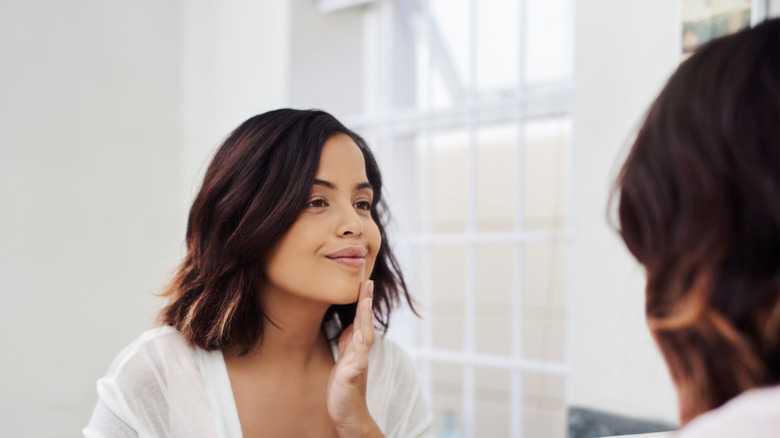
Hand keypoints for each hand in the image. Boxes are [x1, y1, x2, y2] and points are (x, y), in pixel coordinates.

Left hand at [327, 280, 382, 436]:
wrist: (349, 413)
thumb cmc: (345, 386)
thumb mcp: (345, 358)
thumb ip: (350, 341)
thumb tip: (354, 324)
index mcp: (357, 346)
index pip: (361, 319)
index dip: (363, 301)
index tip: (365, 282)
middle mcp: (360, 352)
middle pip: (366, 323)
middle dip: (366, 303)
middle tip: (368, 283)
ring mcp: (358, 364)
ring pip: (364, 337)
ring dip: (365, 319)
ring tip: (365, 302)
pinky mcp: (352, 377)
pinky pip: (357, 360)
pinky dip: (359, 347)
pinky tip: (360, 336)